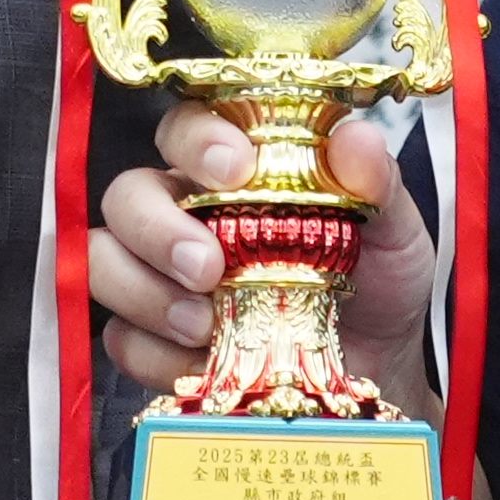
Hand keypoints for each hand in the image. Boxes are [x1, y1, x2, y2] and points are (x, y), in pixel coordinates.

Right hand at [89, 103, 446, 402]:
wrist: (378, 372)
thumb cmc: (377, 284)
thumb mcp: (394, 229)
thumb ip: (376, 183)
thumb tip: (354, 140)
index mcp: (234, 172)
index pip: (185, 127)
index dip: (196, 139)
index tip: (234, 167)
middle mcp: (186, 214)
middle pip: (127, 194)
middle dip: (156, 228)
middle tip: (208, 267)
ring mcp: (161, 278)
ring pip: (105, 260)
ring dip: (146, 292)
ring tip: (204, 325)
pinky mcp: (154, 340)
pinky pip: (119, 338)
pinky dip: (155, 352)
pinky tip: (201, 361)